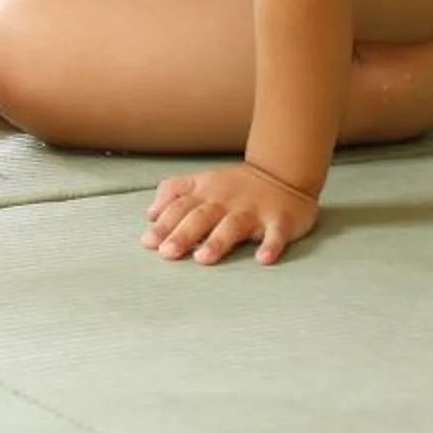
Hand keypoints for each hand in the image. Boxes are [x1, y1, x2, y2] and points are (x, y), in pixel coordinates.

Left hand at [142, 161, 321, 265]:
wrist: (284, 173)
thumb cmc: (236, 185)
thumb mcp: (202, 182)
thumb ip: (174, 192)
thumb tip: (150, 214)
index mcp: (206, 192)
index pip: (180, 207)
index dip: (164, 224)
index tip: (148, 242)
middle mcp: (227, 201)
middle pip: (201, 216)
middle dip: (183, 234)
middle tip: (167, 253)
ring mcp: (254, 210)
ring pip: (233, 225)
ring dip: (218, 242)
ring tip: (203, 259)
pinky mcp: (281, 220)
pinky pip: (276, 233)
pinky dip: (271, 246)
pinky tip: (263, 259)